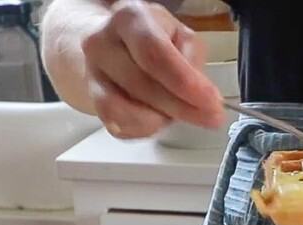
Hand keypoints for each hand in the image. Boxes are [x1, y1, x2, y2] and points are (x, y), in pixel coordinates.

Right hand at [81, 0, 224, 137]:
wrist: (110, 44)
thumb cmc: (151, 39)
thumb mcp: (180, 37)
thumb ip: (192, 61)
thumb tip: (203, 95)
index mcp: (130, 18)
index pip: (155, 54)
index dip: (185, 83)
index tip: (211, 102)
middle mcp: (102, 42)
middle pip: (142, 85)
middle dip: (181, 107)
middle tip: (210, 117)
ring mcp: (92, 72)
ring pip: (125, 110)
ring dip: (160, 119)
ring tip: (179, 114)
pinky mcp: (91, 100)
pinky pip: (119, 125)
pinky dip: (144, 129)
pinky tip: (158, 120)